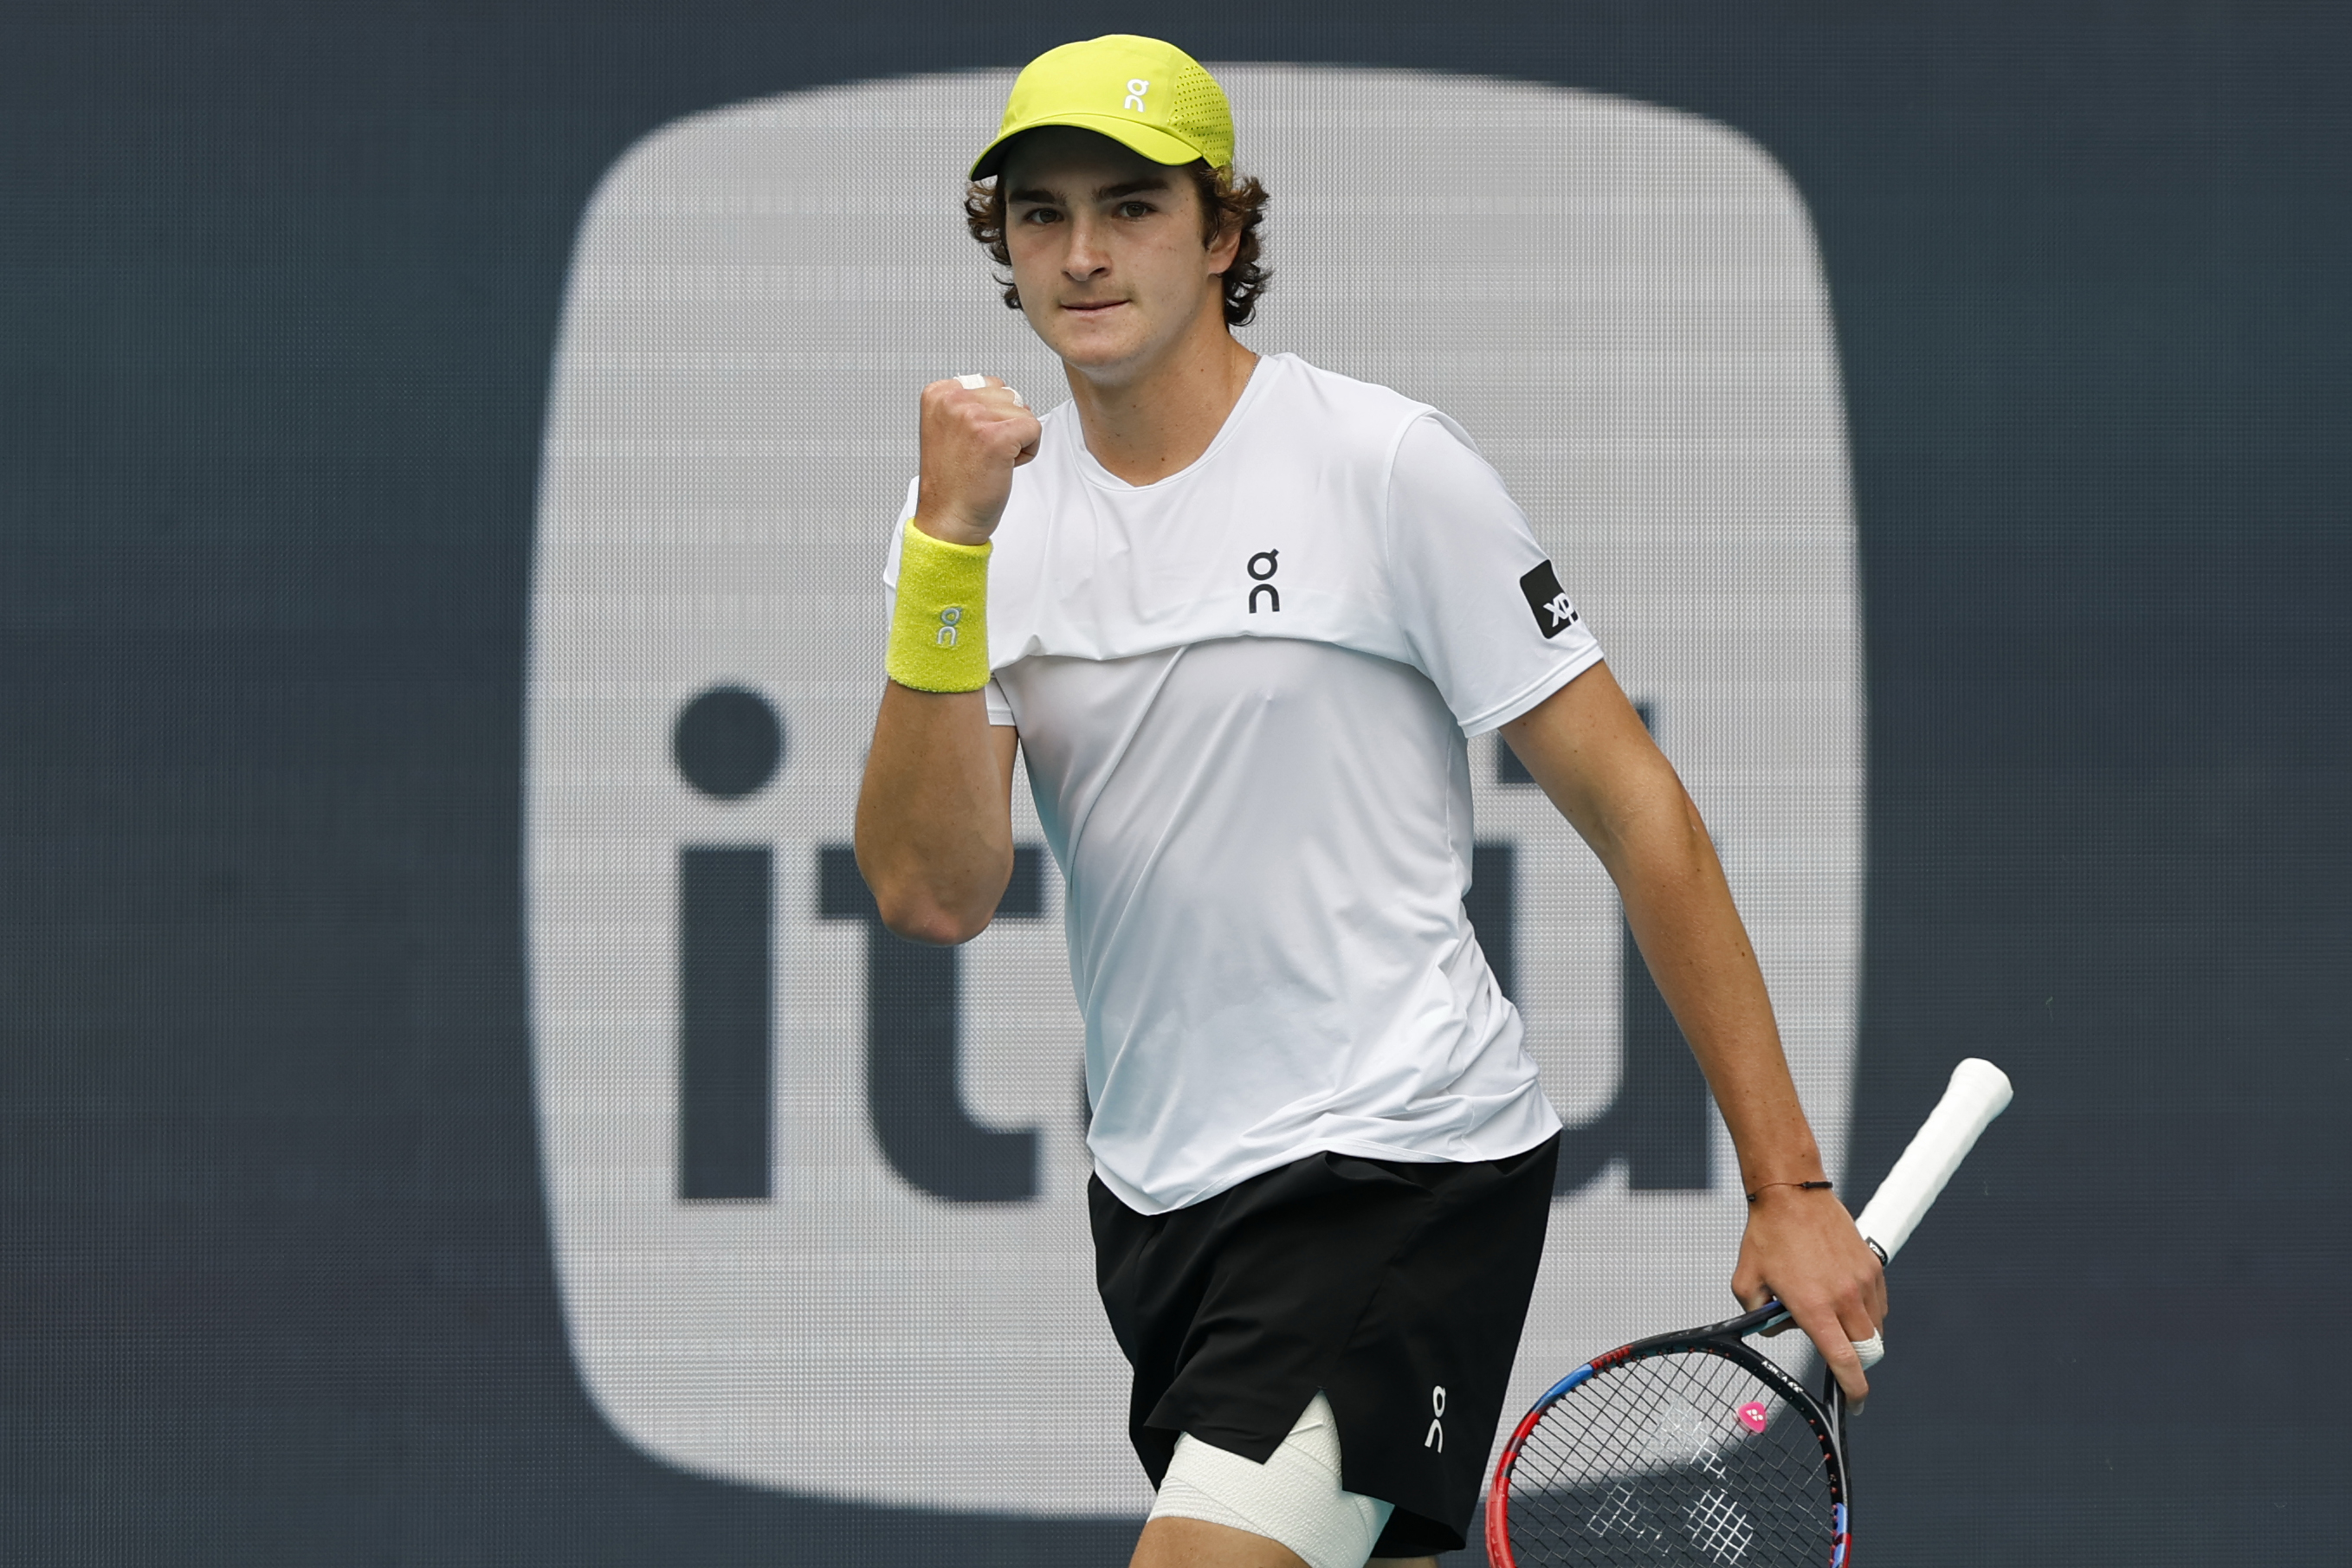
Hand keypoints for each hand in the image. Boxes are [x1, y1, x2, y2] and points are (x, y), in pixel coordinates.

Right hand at [915, 374, 1041, 545]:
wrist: (948, 519)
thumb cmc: (953, 482)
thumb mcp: (949, 428)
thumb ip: (969, 404)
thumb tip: (1004, 391)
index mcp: (939, 393)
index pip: (991, 385)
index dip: (991, 417)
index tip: (970, 442)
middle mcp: (953, 400)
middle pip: (1009, 396)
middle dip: (1005, 426)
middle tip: (981, 455)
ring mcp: (973, 416)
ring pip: (1023, 411)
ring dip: (1016, 439)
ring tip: (990, 461)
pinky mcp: (995, 436)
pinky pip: (1034, 428)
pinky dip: (1028, 451)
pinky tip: (1004, 466)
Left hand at [1731, 1184, 1887, 1409]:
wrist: (1792, 1192)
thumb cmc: (1767, 1235)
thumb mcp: (1747, 1282)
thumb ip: (1758, 1315)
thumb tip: (1773, 1328)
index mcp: (1814, 1306)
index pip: (1844, 1361)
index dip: (1854, 1389)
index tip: (1855, 1403)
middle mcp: (1845, 1297)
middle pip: (1869, 1352)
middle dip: (1858, 1364)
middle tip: (1840, 1361)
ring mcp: (1863, 1280)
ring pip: (1876, 1328)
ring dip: (1861, 1337)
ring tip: (1832, 1317)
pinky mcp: (1873, 1266)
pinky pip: (1879, 1304)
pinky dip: (1868, 1313)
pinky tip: (1844, 1301)